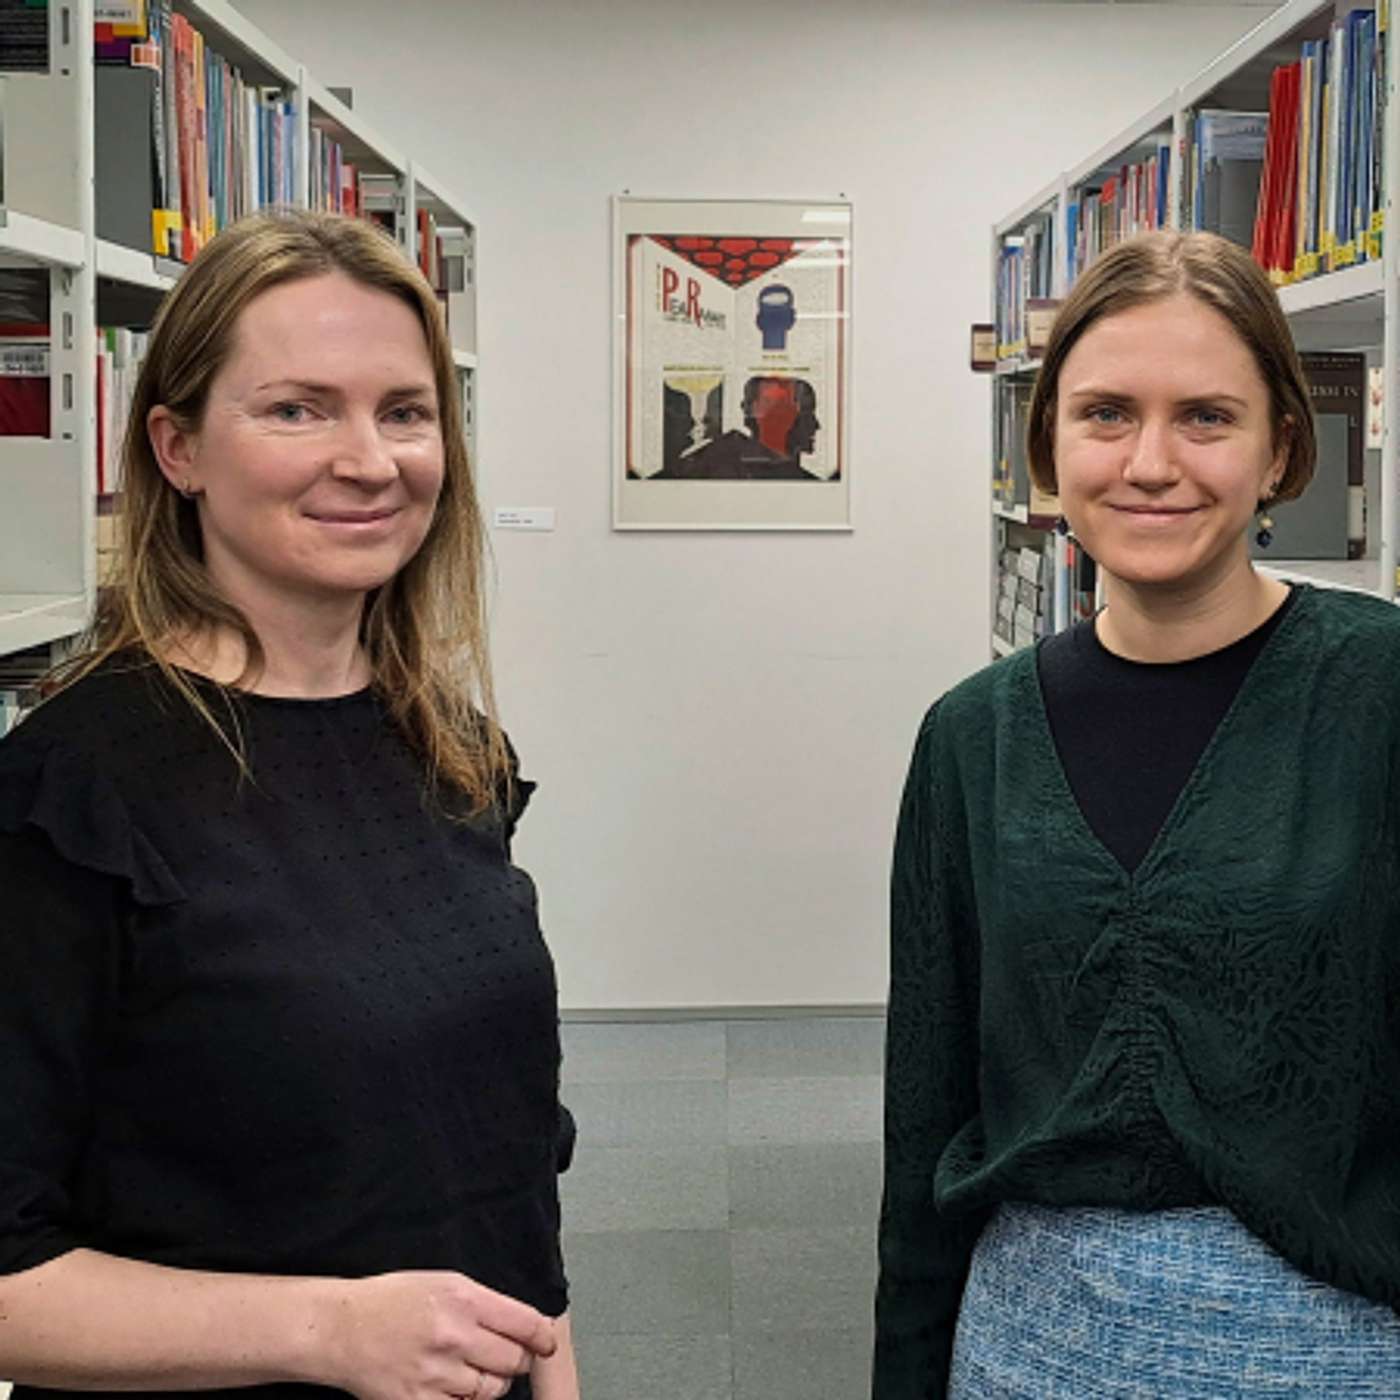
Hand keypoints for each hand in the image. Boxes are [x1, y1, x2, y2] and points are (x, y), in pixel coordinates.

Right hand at [321, 1270, 556, 1399]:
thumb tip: (520, 1325)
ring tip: (470, 1370)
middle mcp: (455, 1335)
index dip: (542, 1337)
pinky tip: (452, 1387)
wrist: (342, 1328)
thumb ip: (483, 1303)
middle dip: (514, 1360)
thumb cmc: (392, 1301)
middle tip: (502, 1356)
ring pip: (492, 1390)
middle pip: (514, 1360)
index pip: (526, 1323)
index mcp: (464, 1299)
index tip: (546, 1344)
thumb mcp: (443, 1283)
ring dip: (489, 1383)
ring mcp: (437, 1373)